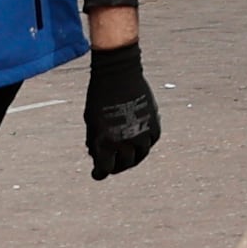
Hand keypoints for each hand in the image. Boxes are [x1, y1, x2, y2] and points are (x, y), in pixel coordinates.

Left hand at [84, 41, 160, 180]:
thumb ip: (95, 141)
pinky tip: (138, 141)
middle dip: (116, 166)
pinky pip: (152, 140)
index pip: (105, 169)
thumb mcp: (91, 122)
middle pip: (125, 164)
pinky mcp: (154, 121)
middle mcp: (127, 141)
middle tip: (112, 164)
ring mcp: (143, 132)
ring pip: (141, 154)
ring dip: (133, 157)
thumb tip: (98, 155)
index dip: (99, 173)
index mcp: (108, 142)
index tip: (96, 173)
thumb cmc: (99, 97)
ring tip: (127, 155)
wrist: (118, 74)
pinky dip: (145, 143)